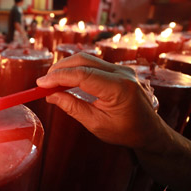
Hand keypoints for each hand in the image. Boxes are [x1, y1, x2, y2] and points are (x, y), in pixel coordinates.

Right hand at [37, 53, 163, 151]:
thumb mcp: (97, 124)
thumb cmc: (126, 131)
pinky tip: (66, 81)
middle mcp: (122, 73)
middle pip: (83, 60)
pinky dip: (76, 70)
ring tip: (52, 83)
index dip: (58, 77)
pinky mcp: (118, 70)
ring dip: (67, 68)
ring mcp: (121, 69)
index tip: (40, 84)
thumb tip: (51, 96)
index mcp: (119, 88)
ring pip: (87, 59)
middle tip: (43, 82)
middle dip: (60, 69)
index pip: (82, 74)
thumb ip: (73, 107)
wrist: (150, 130)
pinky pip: (93, 64)